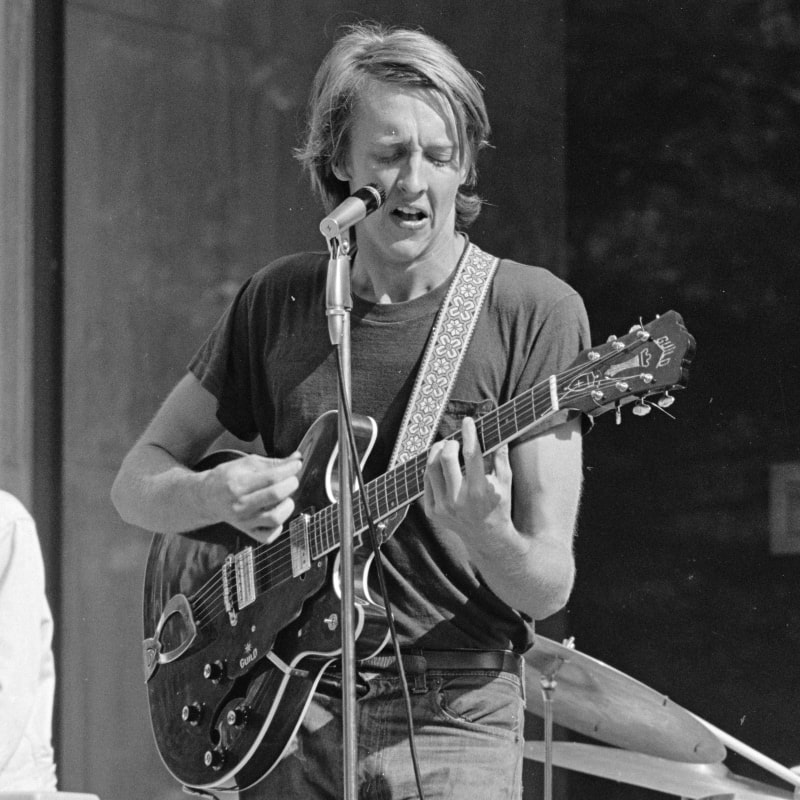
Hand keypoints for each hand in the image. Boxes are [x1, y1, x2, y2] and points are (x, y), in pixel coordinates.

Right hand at [202, 453, 301, 543]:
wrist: (207, 498)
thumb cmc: (227, 478)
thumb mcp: (246, 463)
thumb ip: (273, 462)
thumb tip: (296, 458)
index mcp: (238, 484)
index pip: (271, 477)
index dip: (289, 469)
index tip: (296, 464)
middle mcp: (241, 505)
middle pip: (276, 495)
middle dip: (291, 484)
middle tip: (291, 479)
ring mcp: (245, 521)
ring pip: (275, 518)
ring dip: (287, 505)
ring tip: (285, 498)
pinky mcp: (248, 532)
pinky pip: (269, 535)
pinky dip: (278, 526)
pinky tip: (276, 513)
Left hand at [423, 416, 513, 549]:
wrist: (486, 538)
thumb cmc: (499, 506)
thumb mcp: (505, 482)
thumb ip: (502, 456)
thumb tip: (499, 431)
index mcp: (479, 490)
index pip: (471, 454)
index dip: (469, 434)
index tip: (468, 421)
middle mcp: (459, 499)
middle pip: (446, 458)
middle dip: (450, 443)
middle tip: (454, 440)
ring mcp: (443, 507)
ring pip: (431, 468)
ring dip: (436, 452)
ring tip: (444, 448)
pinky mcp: (432, 512)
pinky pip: (426, 482)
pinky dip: (431, 469)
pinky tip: (439, 464)